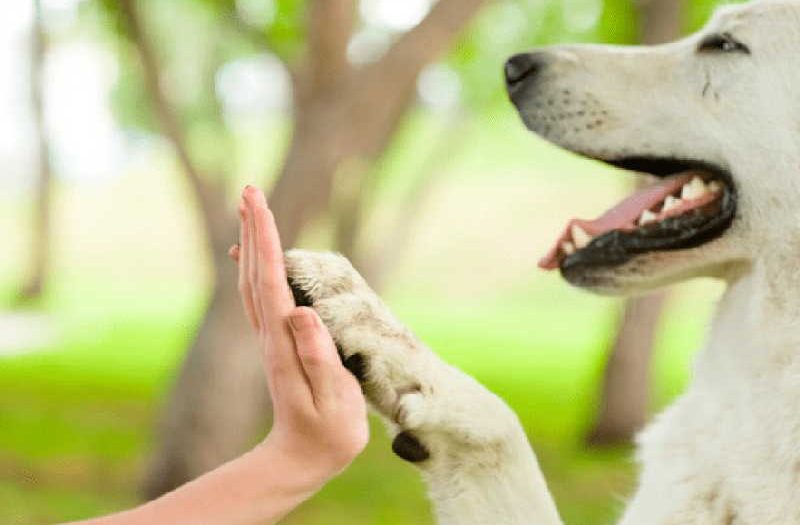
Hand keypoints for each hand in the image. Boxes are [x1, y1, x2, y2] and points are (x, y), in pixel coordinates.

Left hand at [230, 186, 368, 483]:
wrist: (302, 457)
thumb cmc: (327, 433)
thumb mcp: (332, 399)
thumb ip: (318, 356)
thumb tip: (299, 311)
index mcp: (284, 343)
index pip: (272, 282)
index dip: (267, 241)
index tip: (260, 204)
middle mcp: (270, 335)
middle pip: (256, 273)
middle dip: (254, 229)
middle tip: (250, 190)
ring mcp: (270, 338)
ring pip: (254, 281)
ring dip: (252, 243)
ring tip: (252, 211)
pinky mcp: (277, 342)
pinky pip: (261, 295)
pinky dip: (258, 266)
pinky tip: (259, 255)